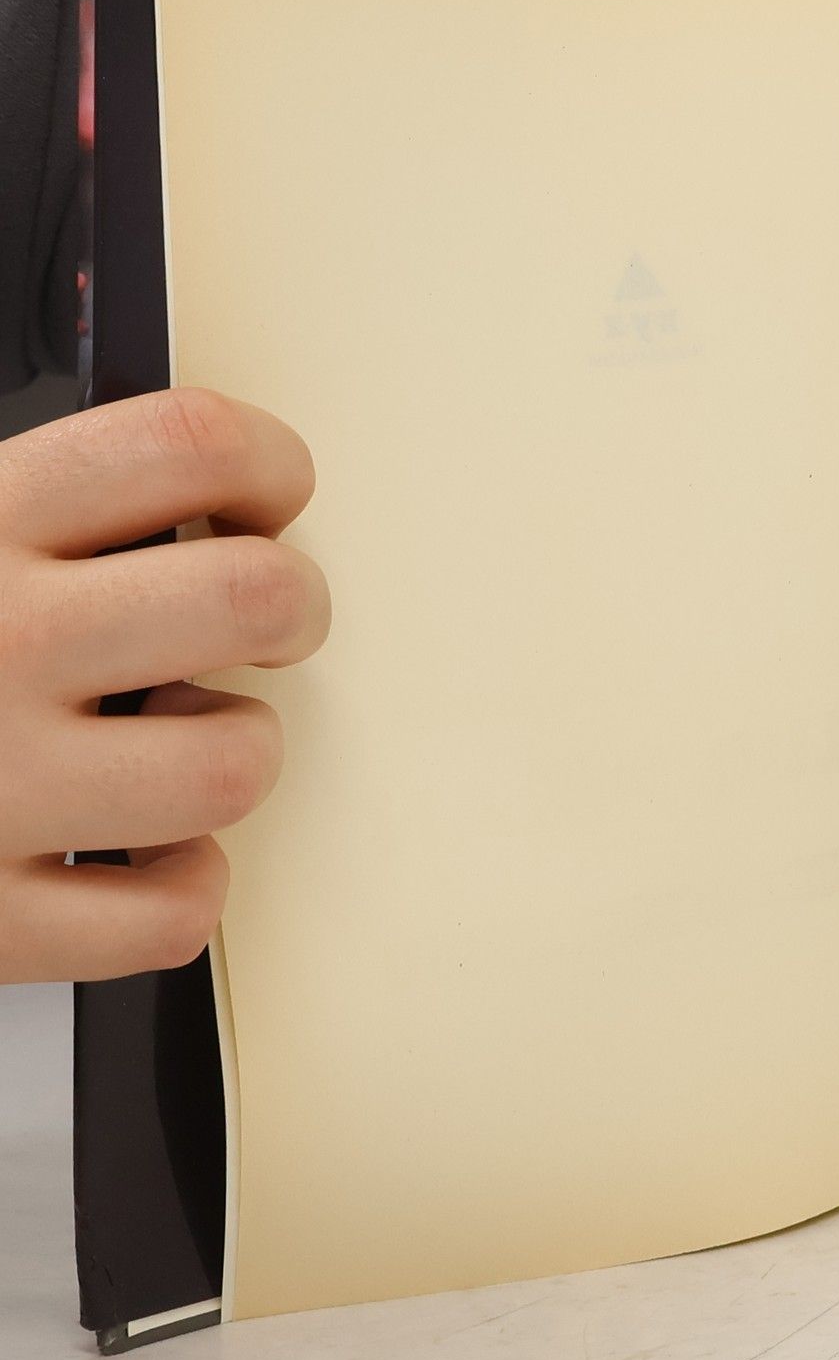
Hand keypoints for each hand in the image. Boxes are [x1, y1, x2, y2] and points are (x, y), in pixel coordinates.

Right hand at [0, 390, 329, 982]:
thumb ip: (23, 503)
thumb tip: (181, 476)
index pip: (183, 442)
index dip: (266, 462)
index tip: (264, 494)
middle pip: (254, 596)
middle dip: (292, 606)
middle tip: (264, 620)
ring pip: (235, 764)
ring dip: (234, 750)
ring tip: (177, 738)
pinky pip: (167, 917)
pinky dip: (183, 891)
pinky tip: (140, 856)